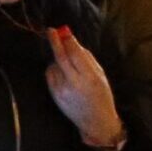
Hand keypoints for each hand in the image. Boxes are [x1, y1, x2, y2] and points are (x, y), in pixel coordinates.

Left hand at [46, 26, 126, 149]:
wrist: (95, 120)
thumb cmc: (101, 95)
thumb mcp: (100, 75)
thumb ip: (86, 58)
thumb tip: (72, 41)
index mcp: (89, 77)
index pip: (75, 54)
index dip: (68, 41)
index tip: (62, 30)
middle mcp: (74, 83)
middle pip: (60, 57)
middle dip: (55, 42)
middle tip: (51, 30)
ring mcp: (61, 89)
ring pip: (54, 64)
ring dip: (58, 59)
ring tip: (70, 67)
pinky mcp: (53, 93)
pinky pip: (50, 74)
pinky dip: (54, 69)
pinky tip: (63, 74)